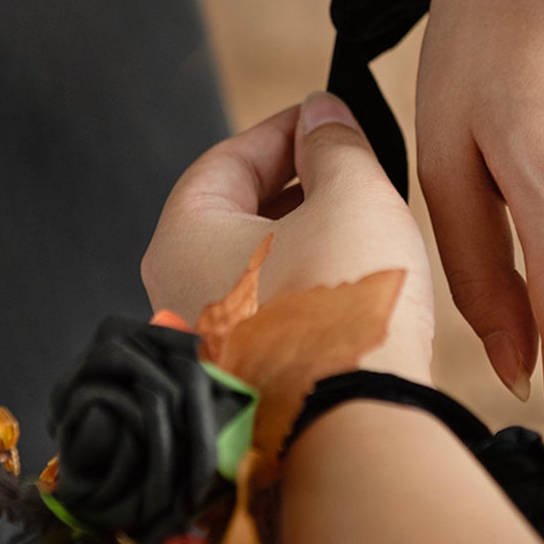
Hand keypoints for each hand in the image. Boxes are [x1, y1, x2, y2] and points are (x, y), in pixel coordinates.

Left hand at [140, 94, 434, 383]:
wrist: (355, 428)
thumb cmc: (341, 309)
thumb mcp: (352, 198)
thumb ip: (335, 144)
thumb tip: (323, 114)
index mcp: (180, 240)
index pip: (228, 160)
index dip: (287, 130)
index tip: (330, 117)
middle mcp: (176, 293)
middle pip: (237, 213)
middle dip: (300, 183)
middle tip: (354, 165)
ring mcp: (208, 344)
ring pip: (258, 264)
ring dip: (309, 233)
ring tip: (366, 221)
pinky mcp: (244, 380)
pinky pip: (272, 309)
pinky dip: (308, 282)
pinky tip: (355, 278)